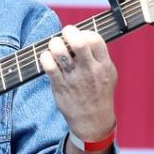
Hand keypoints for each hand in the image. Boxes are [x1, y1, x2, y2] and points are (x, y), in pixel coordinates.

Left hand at [38, 25, 116, 141]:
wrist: (93, 121)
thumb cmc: (99, 93)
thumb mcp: (108, 73)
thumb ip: (99, 55)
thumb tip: (84, 35)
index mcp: (103, 65)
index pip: (95, 39)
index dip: (84, 32)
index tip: (79, 35)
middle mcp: (89, 70)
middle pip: (78, 43)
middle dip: (68, 32)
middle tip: (65, 34)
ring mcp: (74, 78)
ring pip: (60, 52)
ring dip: (54, 43)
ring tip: (55, 45)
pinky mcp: (60, 86)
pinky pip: (48, 66)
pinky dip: (45, 57)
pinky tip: (47, 58)